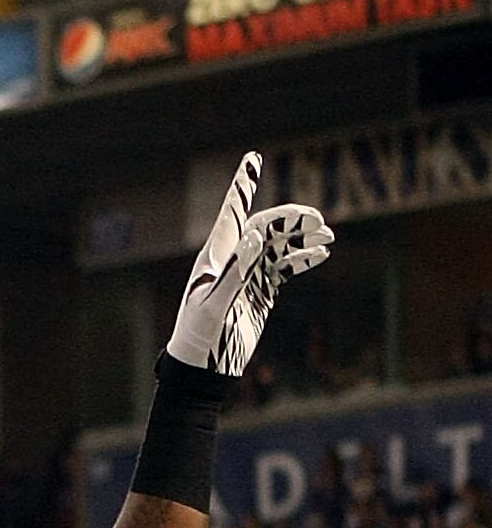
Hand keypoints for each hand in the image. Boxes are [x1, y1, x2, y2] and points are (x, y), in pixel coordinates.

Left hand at [168, 151, 332, 376]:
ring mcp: (247, 275)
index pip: (233, 212)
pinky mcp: (259, 292)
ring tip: (327, 234)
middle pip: (265, 226)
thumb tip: (256, 234)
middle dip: (291, 218)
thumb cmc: (200, 337)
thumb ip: (236, 270)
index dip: (244, 184)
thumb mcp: (216, 305)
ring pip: (278, 246)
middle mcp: (232, 260)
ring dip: (302, 237)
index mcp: (216, 256)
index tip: (253, 158)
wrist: (202, 369)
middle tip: (317, 219)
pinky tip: (321, 254)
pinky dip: (302, 259)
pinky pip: (284, 268)